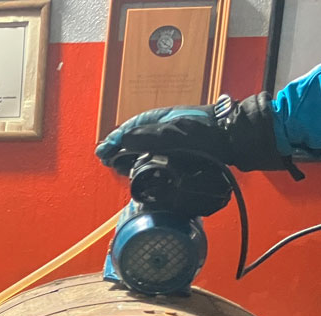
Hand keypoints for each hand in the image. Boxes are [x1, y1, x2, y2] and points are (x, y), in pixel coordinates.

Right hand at [95, 93, 287, 173]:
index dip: (113, 142)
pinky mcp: (179, 153)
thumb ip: (146, 136)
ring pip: (142, 151)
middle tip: (110, 163)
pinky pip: (155, 159)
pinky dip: (145, 165)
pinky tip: (144, 173)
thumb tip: (122, 141)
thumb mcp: (173, 132)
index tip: (102, 154)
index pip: (128, 130)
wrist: (235, 138)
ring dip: (131, 160)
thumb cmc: (206, 132)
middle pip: (132, 142)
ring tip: (123, 170)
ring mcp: (170, 141)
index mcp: (157, 119)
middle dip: (119, 152)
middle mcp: (161, 129)